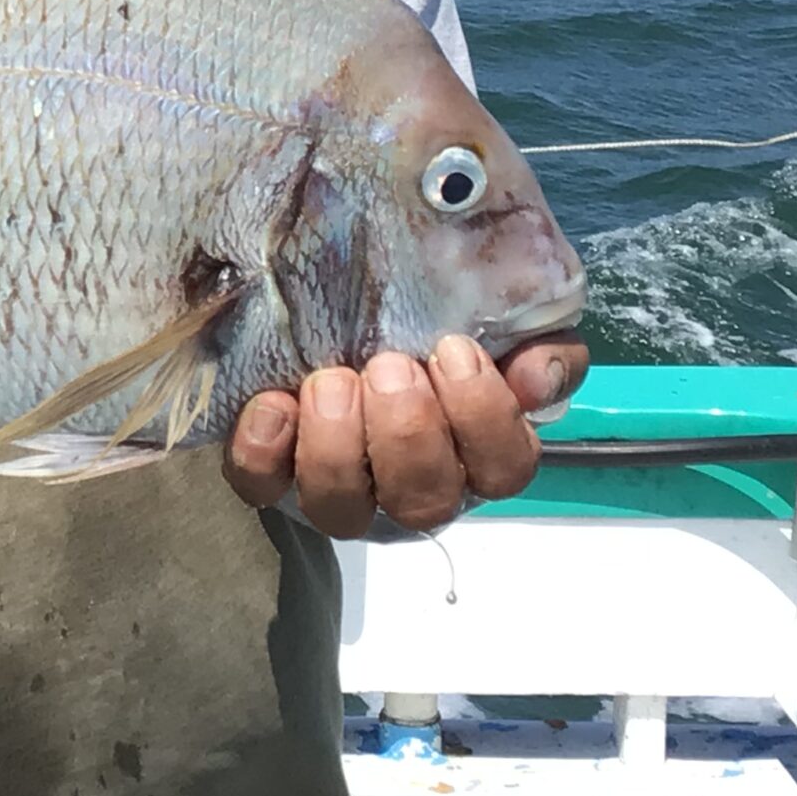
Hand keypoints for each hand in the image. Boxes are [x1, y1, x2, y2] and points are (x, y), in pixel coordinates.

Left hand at [220, 332, 587, 537]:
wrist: (329, 285)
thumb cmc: (423, 306)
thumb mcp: (491, 303)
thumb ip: (534, 338)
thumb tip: (533, 379)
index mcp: (474, 446)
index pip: (505, 468)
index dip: (484, 419)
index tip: (452, 351)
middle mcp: (410, 483)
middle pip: (426, 500)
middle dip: (409, 434)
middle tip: (389, 366)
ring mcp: (339, 487)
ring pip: (343, 510)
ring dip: (338, 448)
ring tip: (329, 382)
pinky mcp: (271, 475)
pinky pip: (262, 485)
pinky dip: (263, 450)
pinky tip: (272, 403)